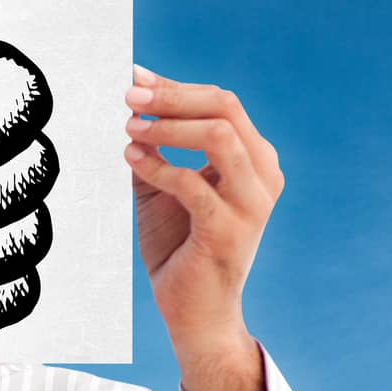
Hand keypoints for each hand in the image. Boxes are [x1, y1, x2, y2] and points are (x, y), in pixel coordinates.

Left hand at [123, 65, 282, 387]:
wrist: (194, 312)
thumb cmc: (179, 248)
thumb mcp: (161, 188)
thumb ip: (152, 148)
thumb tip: (131, 102)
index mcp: (253, 160)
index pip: (221, 103)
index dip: (176, 87)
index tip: (134, 78)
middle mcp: (262, 175)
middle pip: (225, 108)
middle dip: (173, 96)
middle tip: (129, 95)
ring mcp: (252, 202)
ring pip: (219, 136)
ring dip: (168, 127)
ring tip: (130, 129)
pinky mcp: (229, 230)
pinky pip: (192, 184)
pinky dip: (158, 166)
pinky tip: (131, 160)